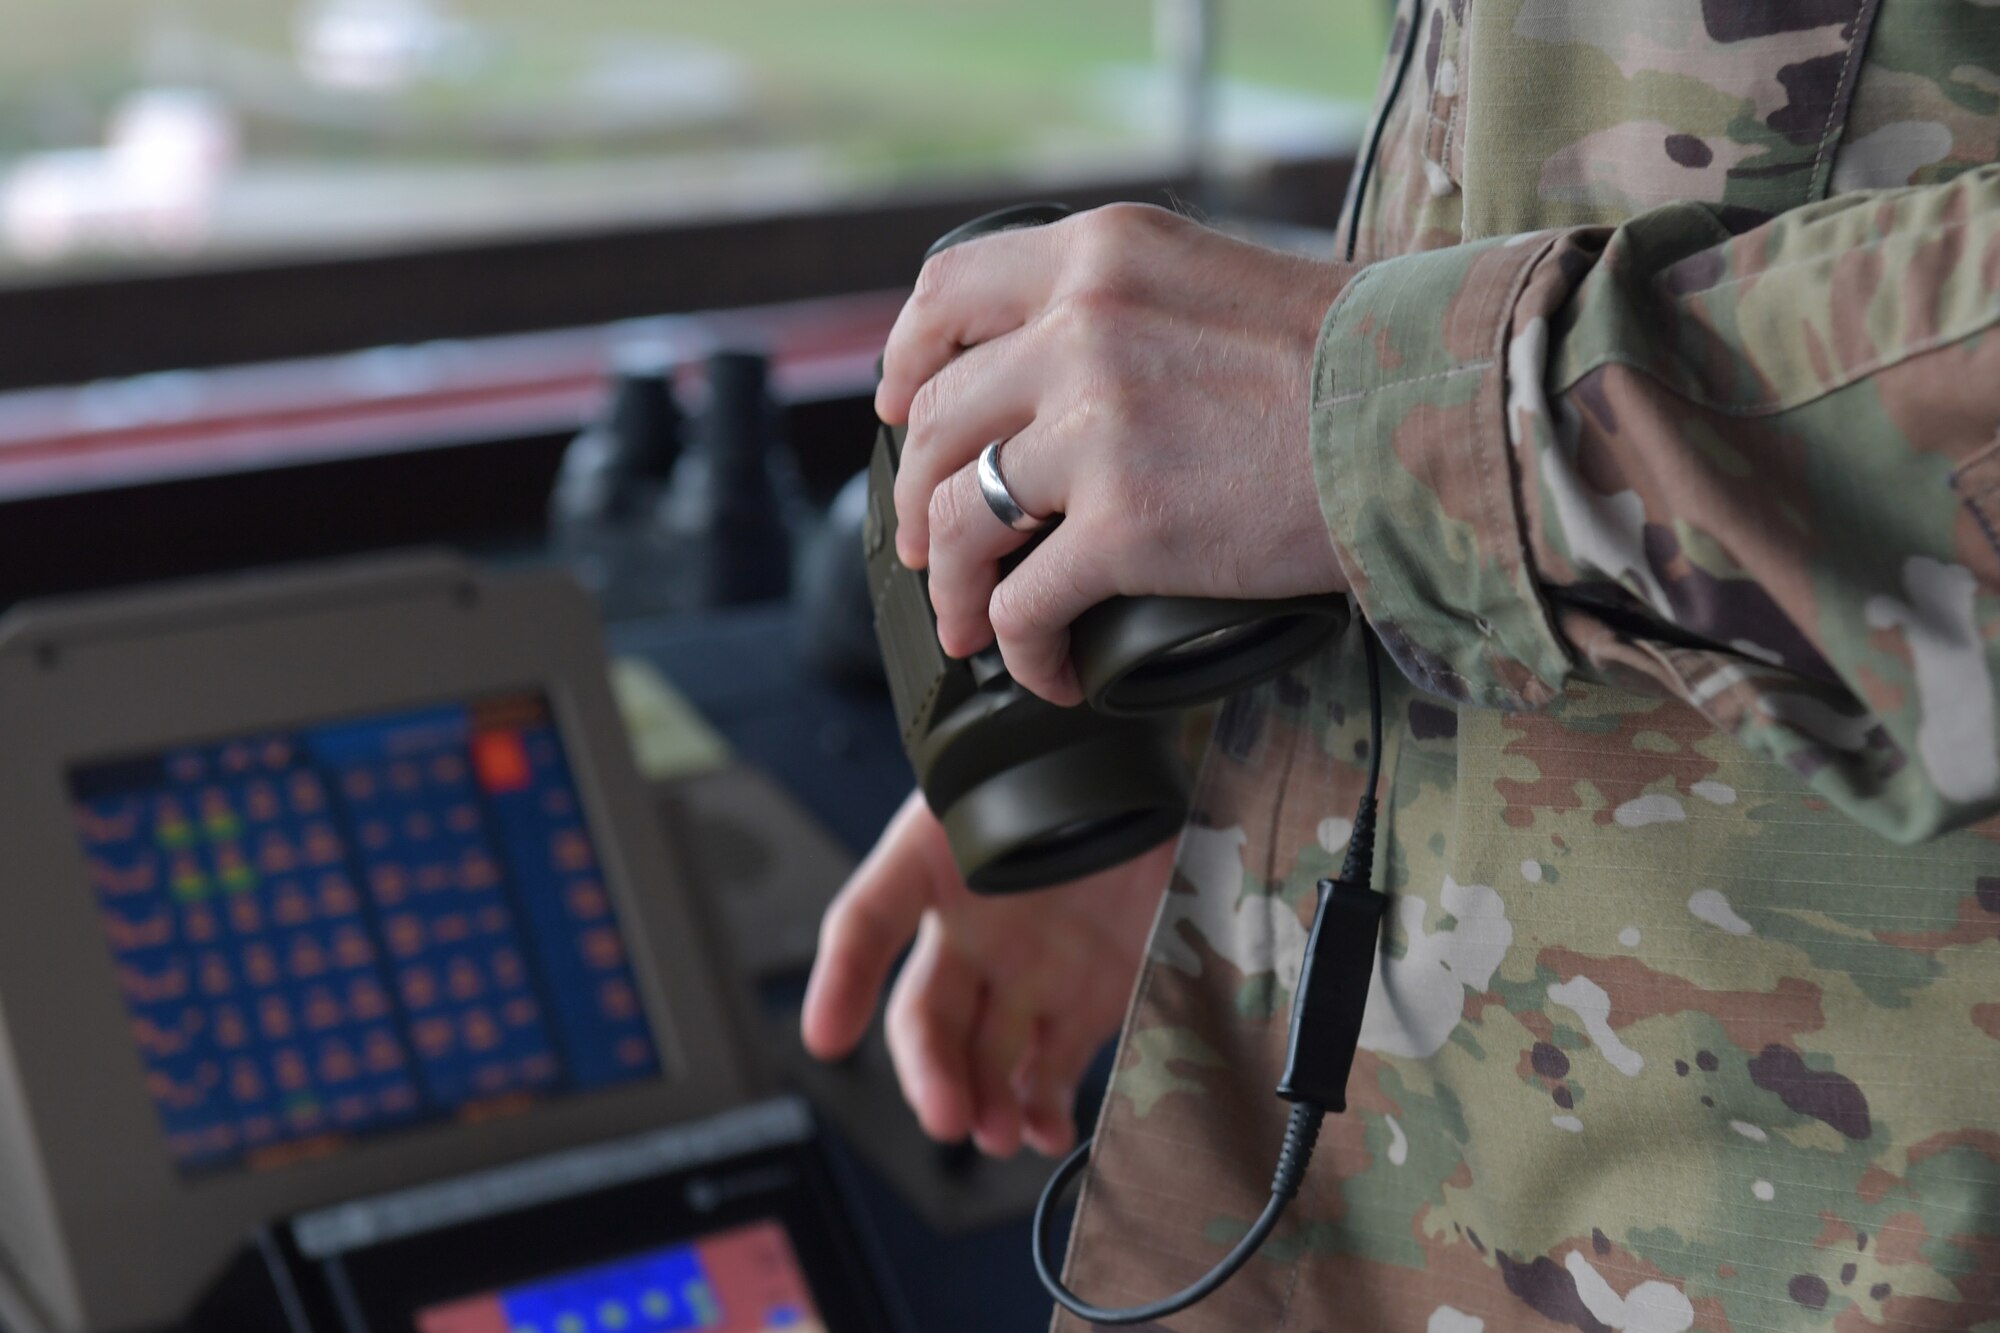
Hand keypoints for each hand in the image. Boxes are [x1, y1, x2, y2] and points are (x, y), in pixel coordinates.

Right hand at [802, 790, 1171, 1158]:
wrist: (1149, 774)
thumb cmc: (1071, 766)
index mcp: (933, 871)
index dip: (842, 981)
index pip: (868, 927)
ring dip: (985, 1100)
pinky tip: (1043, 1133)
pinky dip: (1043, 1109)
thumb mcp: (1011, 774)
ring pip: (987, 1055)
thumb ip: (991, 787)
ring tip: (999, 1133)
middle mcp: (970, 934)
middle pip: (930, 1017)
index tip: (827, 1039)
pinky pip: (1052, 1068)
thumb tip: (969, 816)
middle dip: (932, 1073)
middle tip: (947, 1116)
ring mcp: (1028, 973)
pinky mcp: (1085, 1001)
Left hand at [880, 202, 1354, 703]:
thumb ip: (1127, 306)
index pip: (947, 294)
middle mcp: (1080, 326)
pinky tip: (1044, 671)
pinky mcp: (1124, 525)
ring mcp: (1095, 427)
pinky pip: (1023, 603)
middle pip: (938, 418)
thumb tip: (1063, 371)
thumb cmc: (1353, 358)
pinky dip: (1019, 648)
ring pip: (958, 516)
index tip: (899, 406)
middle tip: (930, 543)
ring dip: (952, 585)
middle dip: (919, 494)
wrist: (1431, 416)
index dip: (906, 360)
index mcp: (1098, 257)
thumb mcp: (1215, 281)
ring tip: (969, 623)